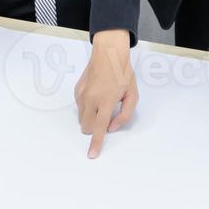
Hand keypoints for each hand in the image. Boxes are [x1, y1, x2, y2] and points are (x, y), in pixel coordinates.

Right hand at [75, 30, 137, 158]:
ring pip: (82, 119)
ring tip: (102, 103)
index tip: (91, 155)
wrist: (108, 54)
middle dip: (95, 128)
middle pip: (87, 127)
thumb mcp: (132, 95)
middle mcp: (90, 99)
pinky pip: (80, 108)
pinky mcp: (77, 91)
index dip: (96, 143)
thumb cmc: (123, 74)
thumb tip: (111, 128)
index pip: (99, 128)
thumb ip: (124, 115)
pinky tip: (96, 96)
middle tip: (107, 115)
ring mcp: (81, 95)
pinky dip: (87, 108)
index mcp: (106, 101)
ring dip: (91, 118)